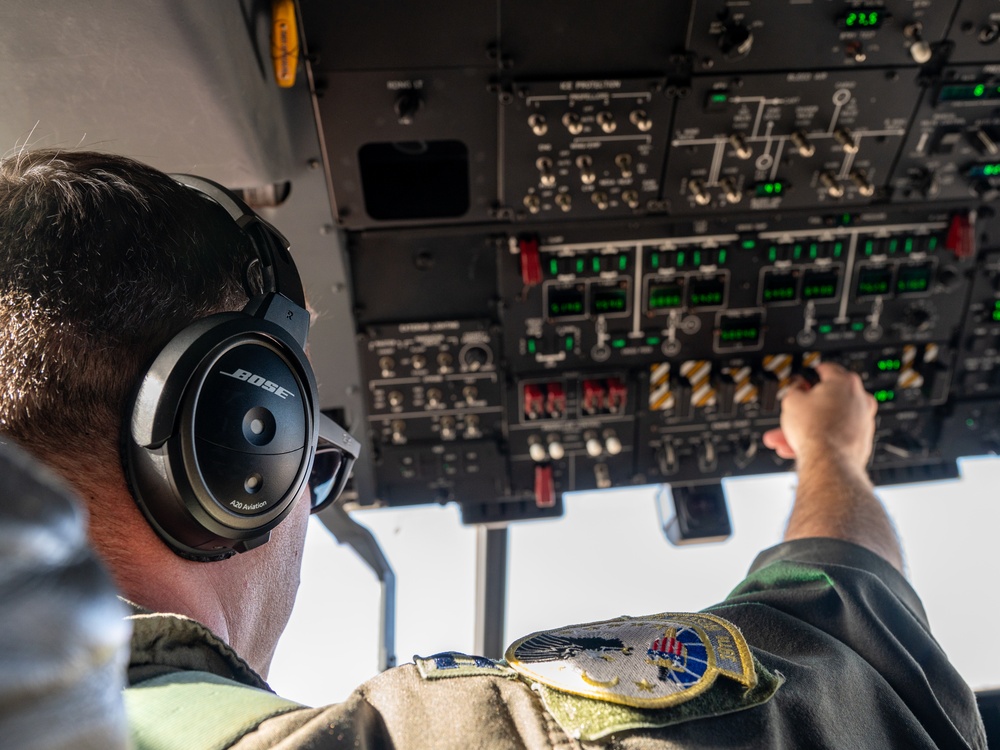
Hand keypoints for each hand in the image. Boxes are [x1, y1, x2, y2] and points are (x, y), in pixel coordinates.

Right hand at [762, 362, 876, 472]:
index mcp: (845, 382)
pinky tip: (796, 447)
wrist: (830, 463)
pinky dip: (818, 438)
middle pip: (826, 400)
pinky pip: (834, 435)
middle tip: (789, 412)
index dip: (808, 376)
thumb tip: (798, 388)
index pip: (826, 370)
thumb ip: (794, 389)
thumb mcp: (791, 401)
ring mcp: (863, 421)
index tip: (801, 382)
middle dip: (803, 408)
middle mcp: (860, 399)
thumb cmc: (815, 430)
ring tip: (783, 438)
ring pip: (828, 420)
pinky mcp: (861, 440)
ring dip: (806, 427)